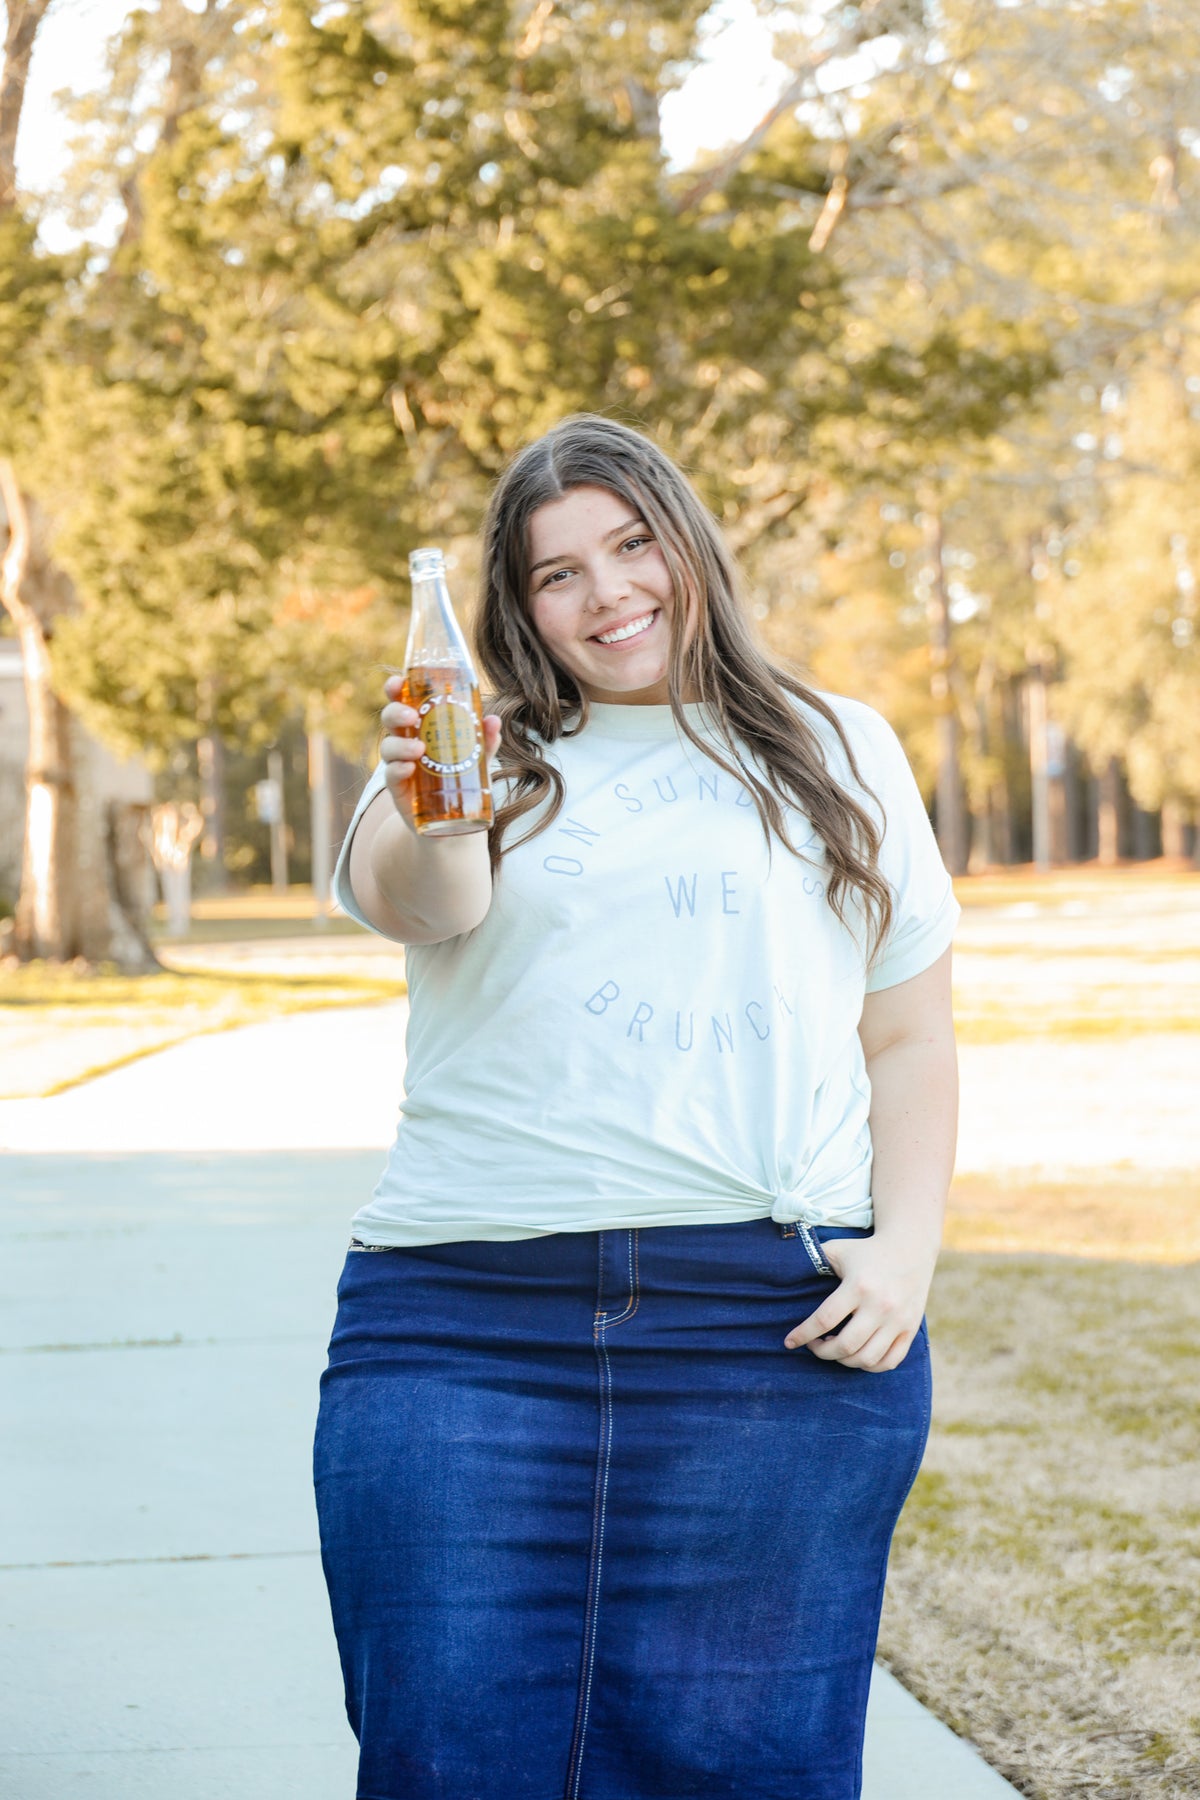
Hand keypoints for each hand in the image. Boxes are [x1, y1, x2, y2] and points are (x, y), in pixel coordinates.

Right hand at [379, 674, 501, 832]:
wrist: (451, 821)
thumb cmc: (460, 777)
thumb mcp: (476, 757)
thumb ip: (483, 740)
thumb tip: (493, 720)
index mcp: (420, 726)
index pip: (402, 700)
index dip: (395, 688)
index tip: (398, 682)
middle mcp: (405, 741)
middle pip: (390, 719)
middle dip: (396, 712)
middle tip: (412, 716)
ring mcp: (399, 765)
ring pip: (388, 747)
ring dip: (400, 744)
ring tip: (419, 749)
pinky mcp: (399, 789)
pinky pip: (390, 776)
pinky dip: (397, 769)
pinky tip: (409, 769)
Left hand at [783, 1232, 936, 1372]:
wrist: (909, 1248)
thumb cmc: (866, 1251)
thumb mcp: (838, 1250)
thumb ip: (813, 1261)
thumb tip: (783, 1274)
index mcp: (859, 1286)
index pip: (824, 1319)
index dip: (803, 1334)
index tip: (790, 1342)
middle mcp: (880, 1305)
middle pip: (845, 1346)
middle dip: (822, 1352)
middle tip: (814, 1345)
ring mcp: (898, 1320)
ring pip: (867, 1359)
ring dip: (844, 1361)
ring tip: (834, 1349)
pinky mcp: (910, 1329)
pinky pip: (890, 1361)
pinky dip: (870, 1366)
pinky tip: (857, 1356)